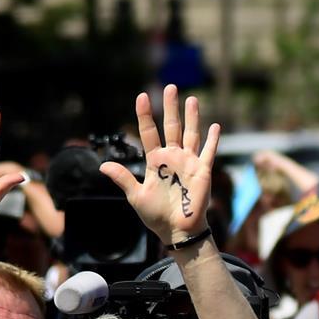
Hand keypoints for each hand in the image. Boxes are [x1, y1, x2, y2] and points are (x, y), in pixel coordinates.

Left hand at [101, 85, 220, 244]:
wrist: (177, 231)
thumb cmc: (156, 215)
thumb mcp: (136, 196)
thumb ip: (123, 178)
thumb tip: (102, 166)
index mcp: (156, 161)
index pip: (149, 132)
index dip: (144, 115)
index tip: (141, 96)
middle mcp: (172, 157)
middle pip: (172, 126)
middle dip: (171, 107)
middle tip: (170, 87)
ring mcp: (188, 163)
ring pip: (191, 134)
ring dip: (192, 117)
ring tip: (191, 99)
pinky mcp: (202, 171)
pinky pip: (208, 152)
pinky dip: (213, 139)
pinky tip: (215, 126)